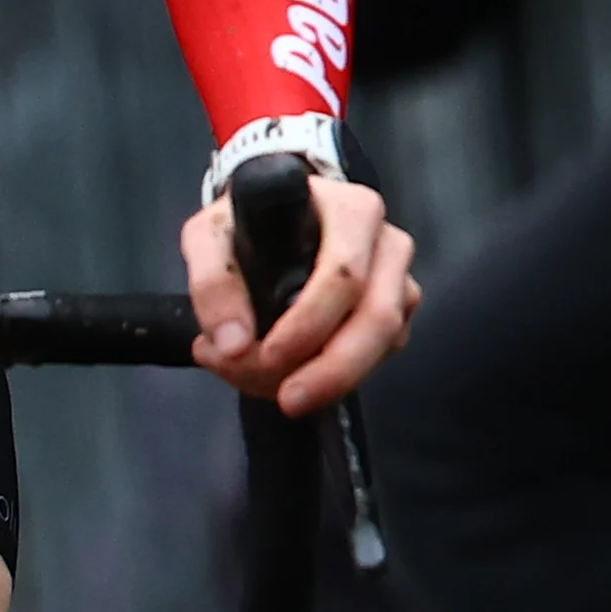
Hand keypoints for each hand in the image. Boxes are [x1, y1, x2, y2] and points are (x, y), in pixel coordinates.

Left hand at [181, 174, 417, 415]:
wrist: (270, 221)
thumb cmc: (249, 222)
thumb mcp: (211, 236)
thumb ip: (213, 282)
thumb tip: (231, 344)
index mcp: (351, 211)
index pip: (343, 274)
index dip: (309, 322)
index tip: (269, 355)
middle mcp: (387, 244)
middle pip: (378, 318)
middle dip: (331, 370)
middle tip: (287, 400)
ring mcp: (399, 282)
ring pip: (383, 345)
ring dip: (329, 379)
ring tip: (271, 389)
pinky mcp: (398, 317)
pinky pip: (377, 360)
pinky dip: (332, 379)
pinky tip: (287, 377)